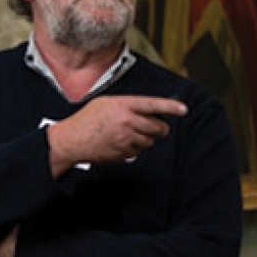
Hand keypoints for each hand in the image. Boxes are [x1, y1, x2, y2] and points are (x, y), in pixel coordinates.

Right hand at [46, 94, 187, 173]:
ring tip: (128, 134)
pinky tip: (120, 143)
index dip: (170, 106)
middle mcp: (127, 121)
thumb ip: (127, 105)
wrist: (72, 139)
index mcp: (123, 105)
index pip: (152, 104)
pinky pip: (139, 151)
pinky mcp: (124, 153)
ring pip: (150, 141)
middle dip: (160, 128)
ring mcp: (126, 138)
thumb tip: (149, 111)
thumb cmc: (88, 119)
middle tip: (156, 127)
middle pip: (158, 127)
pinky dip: (134, 148)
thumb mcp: (106, 103)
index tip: (183, 109)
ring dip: (145, 139)